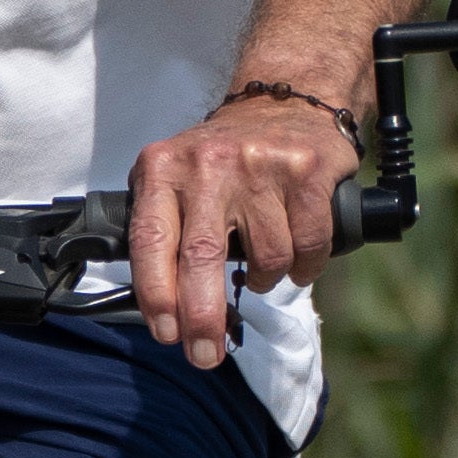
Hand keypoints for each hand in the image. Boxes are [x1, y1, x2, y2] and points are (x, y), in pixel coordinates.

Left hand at [123, 87, 362, 365]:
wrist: (285, 102)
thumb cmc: (222, 161)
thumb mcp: (175, 178)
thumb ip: (162, 230)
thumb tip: (161, 313)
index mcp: (164, 168)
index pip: (150, 240)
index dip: (157, 296)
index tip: (166, 334)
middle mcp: (208, 164)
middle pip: (201, 258)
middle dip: (202, 319)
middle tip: (205, 355)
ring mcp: (259, 165)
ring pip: (265, 259)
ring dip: (265, 280)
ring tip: (263, 267)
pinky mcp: (306, 171)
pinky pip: (307, 246)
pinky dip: (303, 268)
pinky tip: (296, 261)